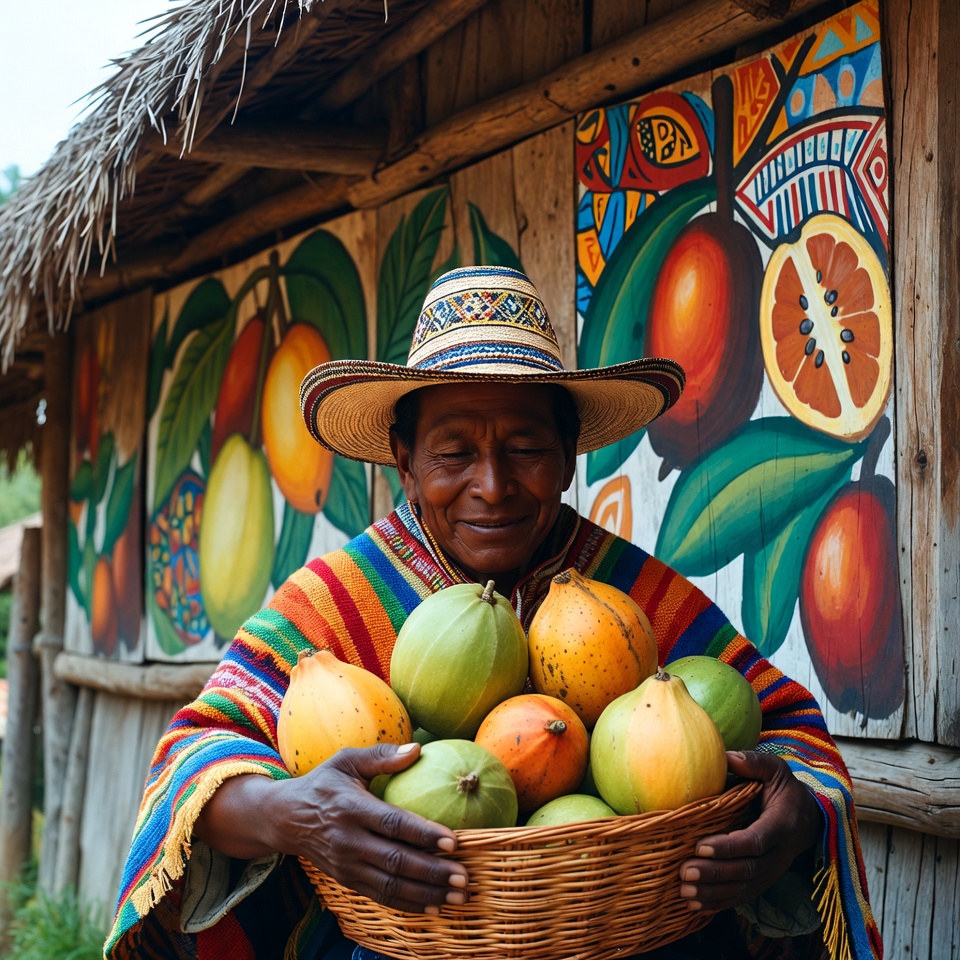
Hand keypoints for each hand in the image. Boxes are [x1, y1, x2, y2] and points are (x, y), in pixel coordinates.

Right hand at [196, 742, 468, 914]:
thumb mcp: (346, 761)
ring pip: (390, 885)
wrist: (284, 818)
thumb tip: (417, 748)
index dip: (423, 834)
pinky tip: (433, 906)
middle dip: (432, 871)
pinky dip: (407, 904)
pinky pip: (380, 896)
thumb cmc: (324, 783)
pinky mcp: (346, 880)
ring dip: (426, 893)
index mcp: (351, 808)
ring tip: (457, 896)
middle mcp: (348, 840)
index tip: (452, 841)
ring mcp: (346, 865)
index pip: (392, 824)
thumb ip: (381, 756)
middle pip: (395, 860)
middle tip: (464, 877)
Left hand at [678, 750, 821, 912]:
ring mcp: (773, 871)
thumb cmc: (784, 789)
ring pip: (744, 889)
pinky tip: (694, 905)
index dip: (729, 847)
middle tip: (684, 871)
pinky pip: (743, 897)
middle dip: (715, 873)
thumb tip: (727, 756)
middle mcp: (780, 853)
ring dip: (713, 893)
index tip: (700, 846)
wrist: (808, 818)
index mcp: (783, 824)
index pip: (756, 840)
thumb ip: (754, 762)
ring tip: (685, 892)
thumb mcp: (776, 770)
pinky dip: (719, 903)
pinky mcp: (764, 881)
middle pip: (747, 870)